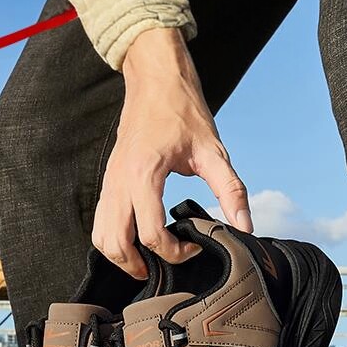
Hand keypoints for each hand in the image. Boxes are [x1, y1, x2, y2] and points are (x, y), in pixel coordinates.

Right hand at [92, 28, 252, 278]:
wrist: (155, 79)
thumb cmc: (183, 111)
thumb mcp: (213, 151)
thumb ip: (231, 191)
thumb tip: (245, 226)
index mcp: (144, 174)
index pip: (150, 233)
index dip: (174, 251)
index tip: (195, 246)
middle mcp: (120, 181)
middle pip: (116, 243)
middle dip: (139, 264)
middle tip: (165, 266)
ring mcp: (109, 181)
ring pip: (101, 236)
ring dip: (121, 256)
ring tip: (148, 261)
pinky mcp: (108, 180)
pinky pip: (100, 221)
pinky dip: (114, 240)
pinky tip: (138, 240)